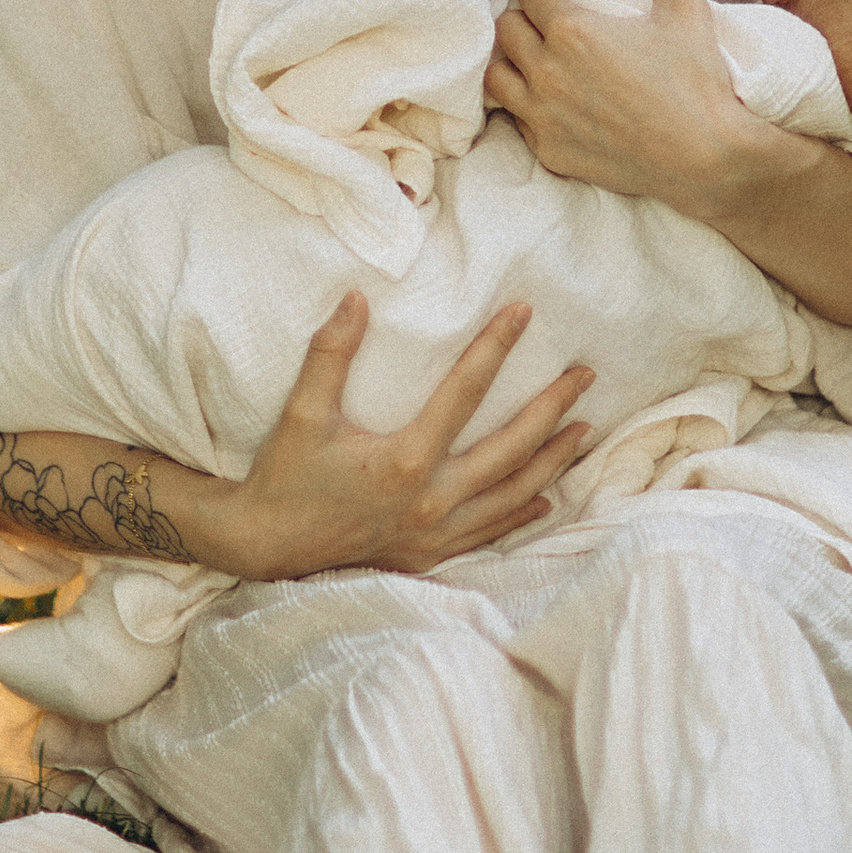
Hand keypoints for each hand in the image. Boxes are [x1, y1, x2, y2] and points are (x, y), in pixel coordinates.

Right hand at [215, 294, 594, 581]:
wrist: (267, 547)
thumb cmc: (285, 476)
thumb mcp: (302, 412)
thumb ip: (330, 353)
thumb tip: (355, 298)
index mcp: (406, 459)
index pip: (466, 391)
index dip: (497, 346)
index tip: (525, 312)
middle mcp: (432, 499)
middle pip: (511, 448)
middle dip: (552, 409)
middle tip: (584, 376)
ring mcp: (436, 533)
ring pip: (512, 494)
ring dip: (552, 460)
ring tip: (583, 429)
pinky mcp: (431, 554)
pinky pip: (491, 532)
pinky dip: (523, 512)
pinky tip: (546, 497)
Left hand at [488, 0, 851, 327]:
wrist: (705, 157)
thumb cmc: (697, 83)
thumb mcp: (687, 15)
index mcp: (573, 31)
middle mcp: (547, 72)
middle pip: (506, 30)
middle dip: (520, 15)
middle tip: (538, 16)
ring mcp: (543, 115)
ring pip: (497, 78)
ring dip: (510, 61)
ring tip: (530, 56)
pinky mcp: (549, 150)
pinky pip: (517, 119)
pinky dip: (524, 104)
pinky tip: (545, 99)